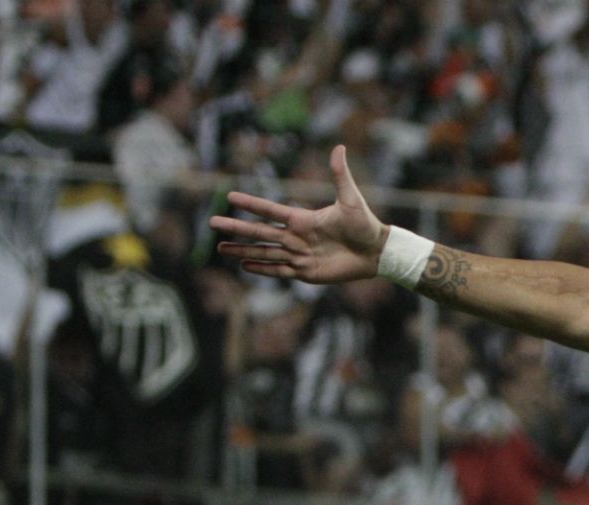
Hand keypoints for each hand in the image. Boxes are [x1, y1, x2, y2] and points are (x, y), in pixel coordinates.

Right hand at [210, 145, 387, 283]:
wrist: (376, 252)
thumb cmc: (364, 224)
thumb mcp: (350, 199)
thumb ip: (340, 175)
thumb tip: (339, 147)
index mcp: (302, 219)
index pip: (270, 210)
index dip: (251, 204)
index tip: (229, 197)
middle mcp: (296, 236)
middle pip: (259, 232)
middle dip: (236, 228)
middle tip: (212, 223)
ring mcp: (299, 255)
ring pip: (264, 252)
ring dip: (242, 250)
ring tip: (221, 248)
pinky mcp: (306, 272)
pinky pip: (279, 271)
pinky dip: (263, 269)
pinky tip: (245, 266)